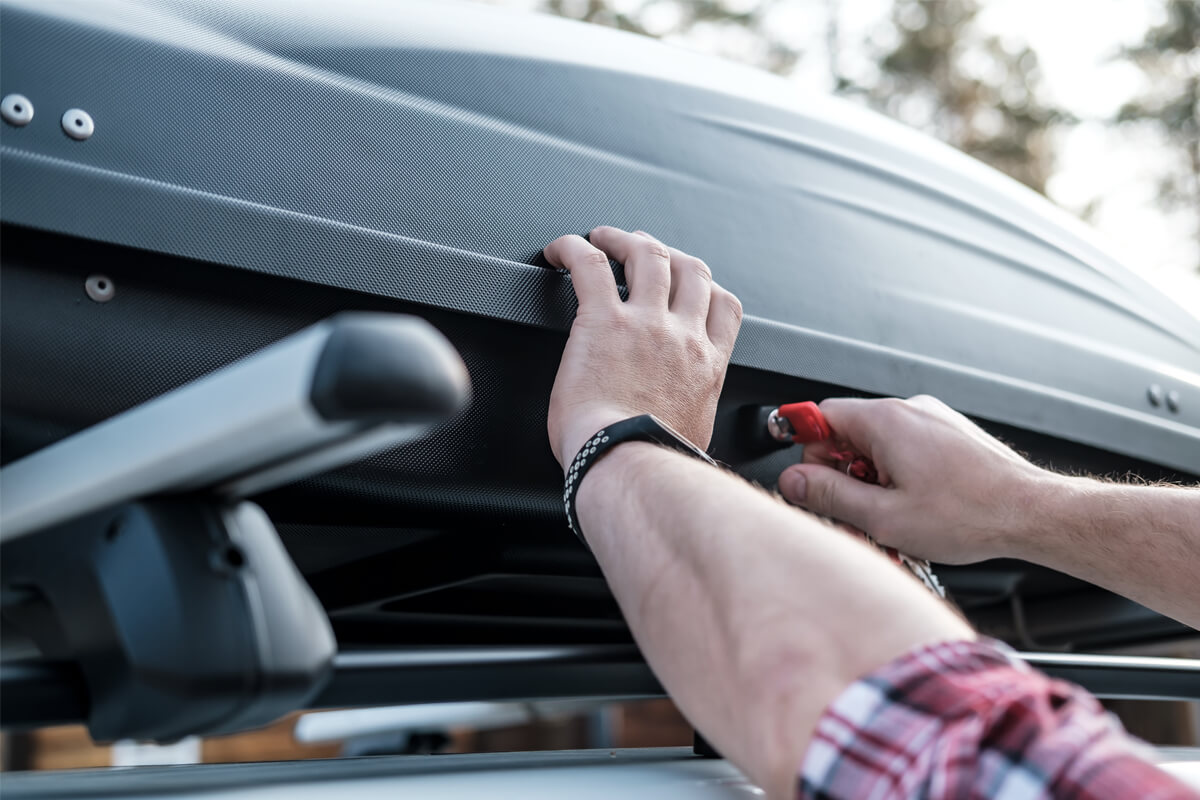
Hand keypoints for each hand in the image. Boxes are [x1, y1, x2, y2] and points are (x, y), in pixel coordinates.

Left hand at [543, 227, 742, 468]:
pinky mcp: (604, 320)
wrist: (629, 462)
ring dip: (624, 239)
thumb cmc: (650, 462)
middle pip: (689, 270)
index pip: (724, 307)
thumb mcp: (689, 437)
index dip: (705, 285)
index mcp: (706, 367)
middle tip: (641, 248)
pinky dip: (573, 248)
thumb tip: (671, 424)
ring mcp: (646, 323)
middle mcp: (683, 337)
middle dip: (666, 252)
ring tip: (603, 237)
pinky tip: (561, 249)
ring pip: (648, 255)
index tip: (686, 280)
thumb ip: (685, 416)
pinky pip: (589, 264)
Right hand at [777, 395, 1052, 562]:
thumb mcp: (883, 516)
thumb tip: (793, 481)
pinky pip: (907, 449)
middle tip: (856, 511)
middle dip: (843, 473)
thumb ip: (828, 495)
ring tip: (892, 516)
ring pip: (878, 445)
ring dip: (873, 479)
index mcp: (885, 421)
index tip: (810, 479)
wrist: (1031, 512)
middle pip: (849, 432)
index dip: (809, 452)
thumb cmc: (970, 514)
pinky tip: (915, 508)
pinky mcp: (950, 434)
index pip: (821, 416)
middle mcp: (909, 410)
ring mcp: (933, 419)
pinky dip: (900, 476)